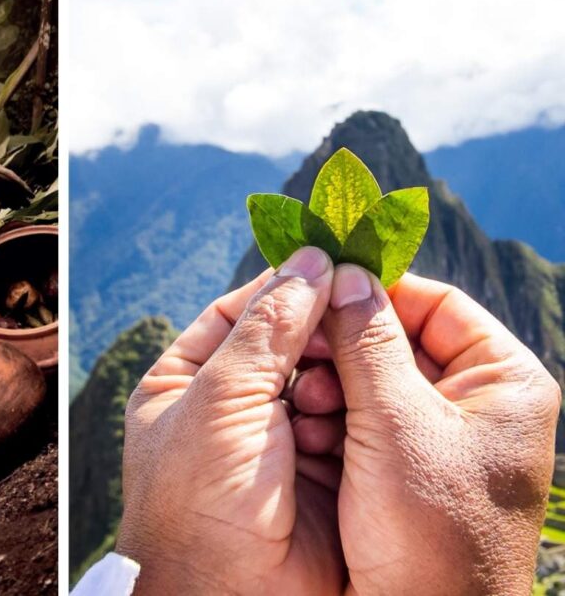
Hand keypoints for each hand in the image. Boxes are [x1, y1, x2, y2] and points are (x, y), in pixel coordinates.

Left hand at [117, 247, 344, 594]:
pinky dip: (358, 411)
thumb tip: (310, 259)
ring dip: (339, 373)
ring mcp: (278, 441)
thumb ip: (269, 327)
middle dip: (320, 330)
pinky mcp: (322, 472)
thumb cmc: (199, 495)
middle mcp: (230, 408)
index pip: (239, 313)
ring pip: (325, 380)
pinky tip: (364, 405)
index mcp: (186, 382)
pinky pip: (350, 423)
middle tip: (358, 307)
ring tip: (347, 370)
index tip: (331, 261)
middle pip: (287, 344)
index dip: (284, 286)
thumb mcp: (222, 396)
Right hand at [313, 265, 559, 595]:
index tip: (317, 284)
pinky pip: (363, 418)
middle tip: (299, 350)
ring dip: (331, 383)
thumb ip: (367, 341)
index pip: (435, 303)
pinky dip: (331, 417)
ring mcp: (441, 436)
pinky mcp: (407, 466)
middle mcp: (477, 402)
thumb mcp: (396, 424)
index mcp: (504, 381)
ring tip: (303, 402)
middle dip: (343, 345)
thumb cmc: (430, 531)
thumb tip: (342, 271)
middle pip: (398, 339)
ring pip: (372, 379)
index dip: (374, 290)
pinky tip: (306, 429)